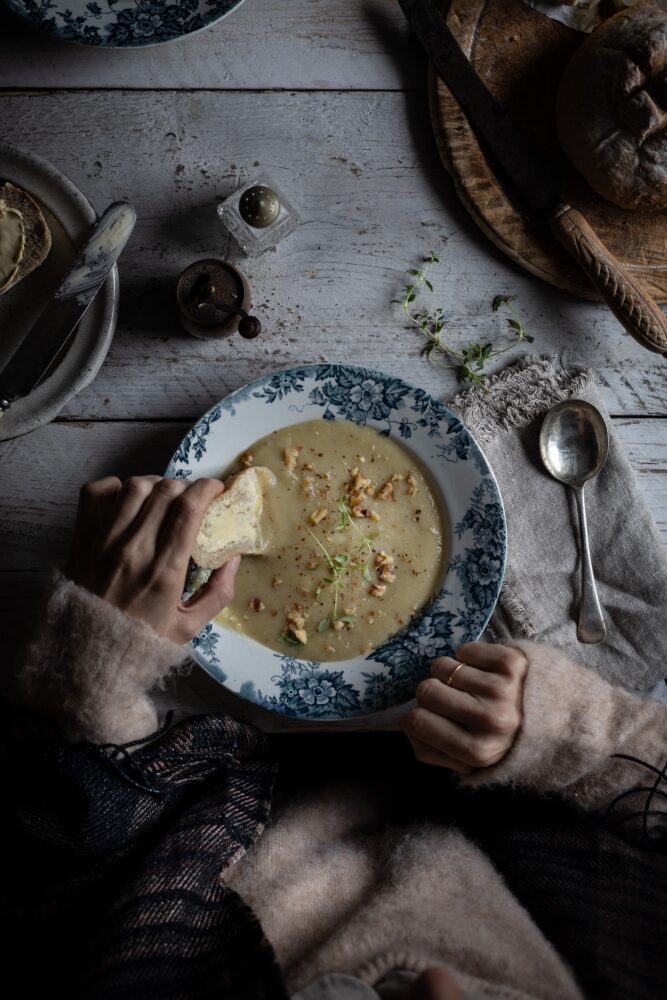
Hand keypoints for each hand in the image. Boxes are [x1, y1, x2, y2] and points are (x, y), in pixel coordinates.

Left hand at [66, 475, 239, 643]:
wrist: (87, 656)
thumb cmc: (140, 642)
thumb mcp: (189, 627)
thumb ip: (218, 593)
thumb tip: (234, 558)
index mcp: (164, 571)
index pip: (188, 509)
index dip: (207, 489)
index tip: (216, 490)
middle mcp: (133, 550)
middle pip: (165, 490)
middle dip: (185, 486)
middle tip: (191, 499)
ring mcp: (103, 541)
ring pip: (134, 486)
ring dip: (154, 484)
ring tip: (161, 499)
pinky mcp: (81, 539)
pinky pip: (95, 492)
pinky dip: (113, 487)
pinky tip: (125, 501)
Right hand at [401, 643, 526, 774]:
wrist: (563, 721)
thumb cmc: (508, 741)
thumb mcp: (471, 764)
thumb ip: (430, 749)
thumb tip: (404, 722)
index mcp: (476, 752)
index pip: (416, 721)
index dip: (417, 714)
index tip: (429, 714)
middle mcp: (489, 720)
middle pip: (426, 689)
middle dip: (431, 690)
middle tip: (451, 696)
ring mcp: (502, 689)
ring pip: (443, 665)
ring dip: (451, 673)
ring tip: (471, 684)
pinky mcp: (512, 662)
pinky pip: (465, 649)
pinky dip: (469, 658)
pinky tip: (485, 671)